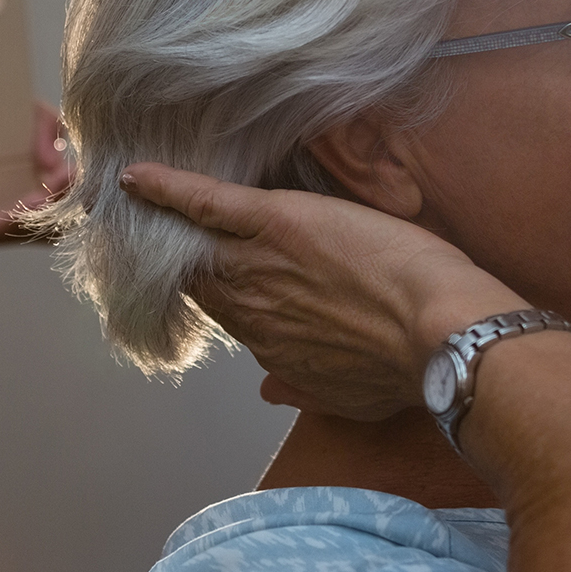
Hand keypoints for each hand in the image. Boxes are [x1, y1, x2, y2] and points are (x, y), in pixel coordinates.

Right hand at [119, 162, 528, 419]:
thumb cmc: (404, 369)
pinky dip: (168, 188)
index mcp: (267, 343)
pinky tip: (137, 176)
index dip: (206, 290)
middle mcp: (248, 306)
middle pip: (197, 276)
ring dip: (162, 220)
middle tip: (147, 228)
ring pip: (195, 239)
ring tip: (133, 195)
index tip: (191, 276)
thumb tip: (268, 389)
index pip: (221, 311)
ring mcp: (255, 261)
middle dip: (172, 255)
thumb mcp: (348, 395)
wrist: (437, 333)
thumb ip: (302, 386)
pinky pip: (206, 202)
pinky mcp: (272, 221)